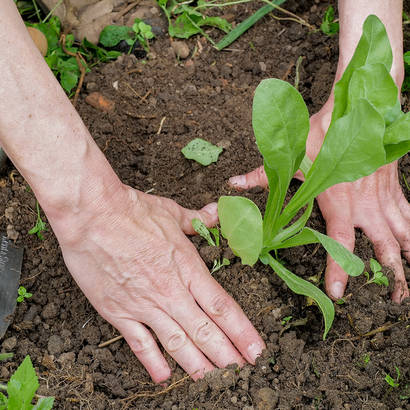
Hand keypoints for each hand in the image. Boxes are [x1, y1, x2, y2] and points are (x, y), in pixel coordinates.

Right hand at [52, 185, 264, 381]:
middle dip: (227, 356)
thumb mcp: (170, 212)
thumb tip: (215, 212)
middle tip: (243, 375)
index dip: (242, 331)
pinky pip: (139, 342)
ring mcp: (144, 304)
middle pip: (205, 331)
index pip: (222, 306)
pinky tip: (163, 377)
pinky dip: (152, 361)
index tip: (256, 350)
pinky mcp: (118, 311)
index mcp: (187, 267)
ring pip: (177, 342)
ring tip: (214, 382)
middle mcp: (170, 291)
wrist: (91, 216)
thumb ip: (196, 219)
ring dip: (197, 365)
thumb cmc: (131, 211)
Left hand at [229, 98, 409, 302]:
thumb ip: (261, 175)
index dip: (338, 267)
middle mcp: (365, 204)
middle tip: (391, 300)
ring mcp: (382, 197)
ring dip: (407, 260)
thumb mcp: (290, 156)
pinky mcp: (393, 189)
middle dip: (389, 274)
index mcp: (338, 199)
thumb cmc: (322, 133)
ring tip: (407, 287)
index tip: (337, 293)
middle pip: (381, 245)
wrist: (358, 108)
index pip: (340, 240)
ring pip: (402, 234)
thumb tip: (232, 185)